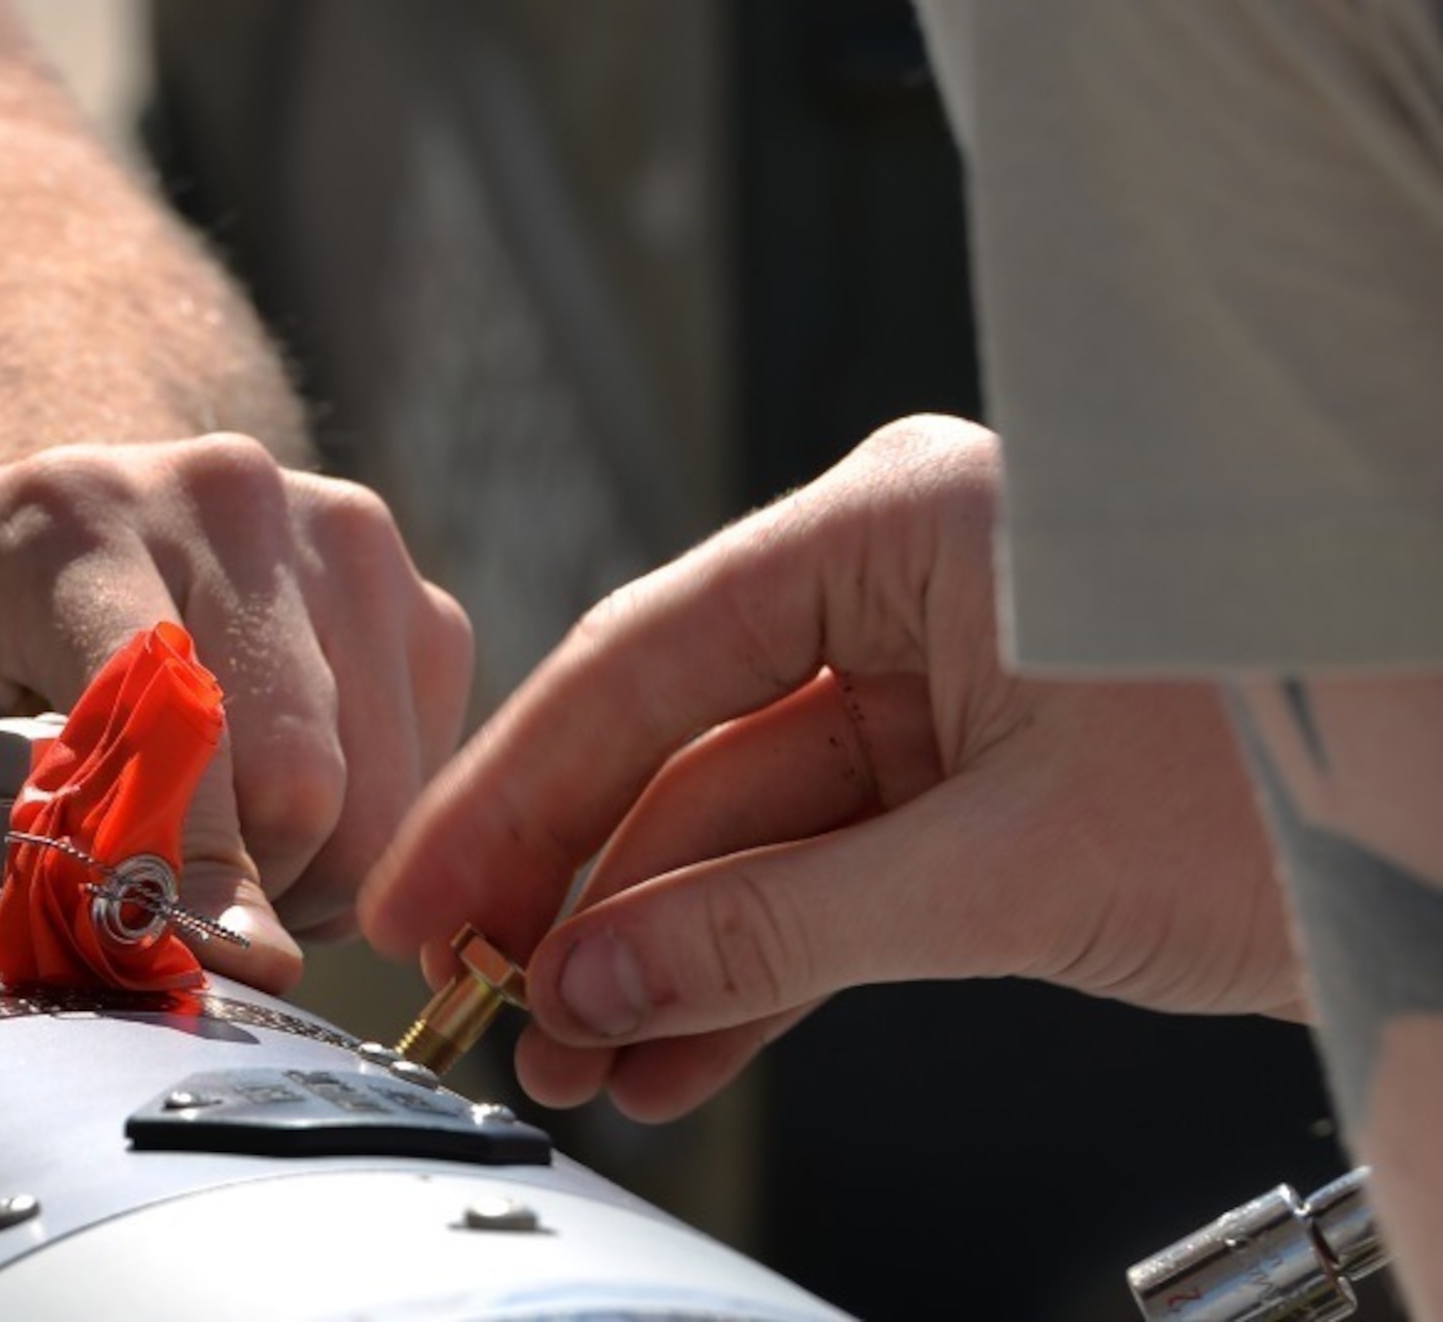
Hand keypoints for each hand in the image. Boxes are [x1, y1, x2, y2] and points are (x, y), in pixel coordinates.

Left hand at [0, 433, 472, 992]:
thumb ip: (1, 830)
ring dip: (314, 870)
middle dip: (248, 888)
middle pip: (302, 772)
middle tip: (178, 914)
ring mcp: (338, 532)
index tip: (202, 968)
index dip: (188, 867)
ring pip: (382, 788)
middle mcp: (227, 499)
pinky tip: (282, 810)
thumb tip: (142, 941)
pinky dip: (365, 829)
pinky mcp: (406, 584)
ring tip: (223, 857)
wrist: (30, 518)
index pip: (171, 717)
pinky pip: (429, 766)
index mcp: (80, 522)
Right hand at [360, 415, 1298, 1119]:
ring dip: (661, 949)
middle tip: (486, 996)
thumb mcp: (1015, 862)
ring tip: (577, 1055)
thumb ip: (785, 922)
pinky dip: (757, 964)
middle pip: (682, 748)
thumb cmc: (1302, 761)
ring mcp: (935, 685)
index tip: (427, 889)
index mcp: (901, 529)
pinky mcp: (972, 778)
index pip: (650, 657)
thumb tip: (598, 978)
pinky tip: (678, 1048)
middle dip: (583, 891)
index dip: (518, 789)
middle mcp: (901, 588)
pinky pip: (827, 870)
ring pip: (747, 827)